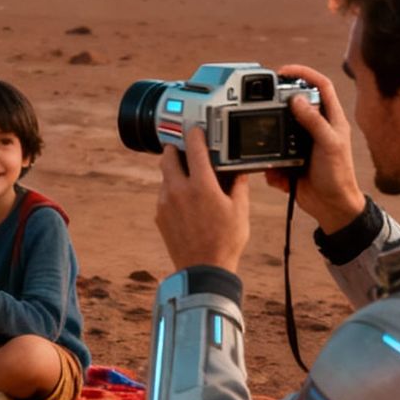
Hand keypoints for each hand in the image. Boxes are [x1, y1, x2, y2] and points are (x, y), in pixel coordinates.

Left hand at [156, 128, 250, 273]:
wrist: (203, 269)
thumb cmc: (225, 241)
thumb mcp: (240, 211)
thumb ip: (239, 186)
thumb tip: (239, 171)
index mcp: (201, 185)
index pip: (194, 148)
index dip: (195, 134)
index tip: (197, 130)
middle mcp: (178, 190)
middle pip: (167, 156)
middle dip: (175, 149)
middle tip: (185, 149)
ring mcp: (165, 203)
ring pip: (165, 176)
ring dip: (174, 172)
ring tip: (190, 179)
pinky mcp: (159, 215)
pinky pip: (163, 195)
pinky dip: (172, 191)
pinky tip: (186, 202)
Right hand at [262, 63, 364, 231]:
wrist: (332, 208)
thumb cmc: (339, 176)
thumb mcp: (329, 144)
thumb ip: (314, 121)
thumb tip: (296, 99)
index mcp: (331, 120)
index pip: (321, 86)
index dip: (304, 73)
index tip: (284, 71)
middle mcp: (317, 128)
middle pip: (295, 105)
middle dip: (279, 104)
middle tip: (264, 103)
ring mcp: (303, 144)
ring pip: (280, 130)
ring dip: (271, 140)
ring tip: (268, 147)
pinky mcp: (291, 160)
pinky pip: (274, 156)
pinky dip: (272, 167)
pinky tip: (278, 175)